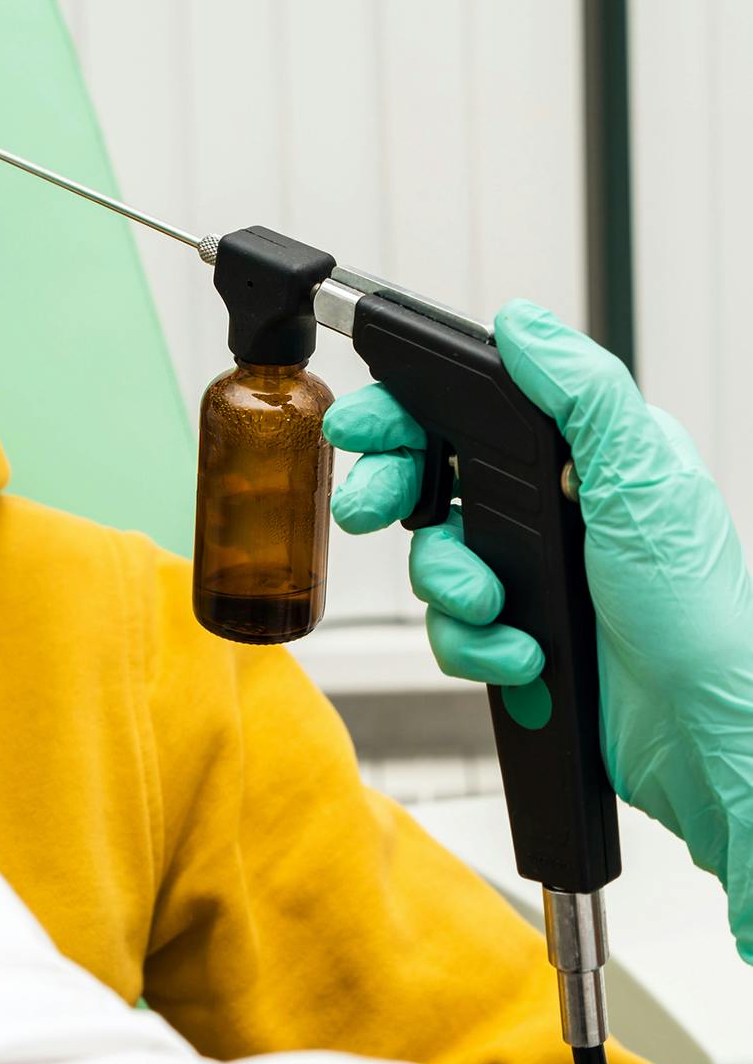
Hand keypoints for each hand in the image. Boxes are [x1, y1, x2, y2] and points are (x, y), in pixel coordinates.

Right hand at [324, 299, 752, 961]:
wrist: (703, 737)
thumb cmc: (700, 614)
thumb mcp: (645, 481)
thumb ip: (583, 395)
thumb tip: (523, 326)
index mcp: (580, 455)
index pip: (468, 412)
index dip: (403, 414)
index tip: (359, 427)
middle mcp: (548, 508)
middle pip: (430, 480)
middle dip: (393, 495)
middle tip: (371, 511)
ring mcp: (527, 573)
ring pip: (433, 560)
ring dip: (451, 587)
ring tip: (494, 606)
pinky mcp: (512, 633)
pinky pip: (451, 629)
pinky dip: (476, 645)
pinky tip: (522, 654)